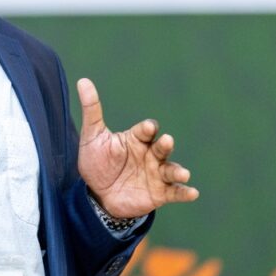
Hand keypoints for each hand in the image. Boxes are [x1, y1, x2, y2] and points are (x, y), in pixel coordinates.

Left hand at [76, 78, 198, 218]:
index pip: (145, 130)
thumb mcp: (92, 136)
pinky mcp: (159, 193)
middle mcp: (150, 154)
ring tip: (184, 173)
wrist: (96, 195)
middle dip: (165, 144)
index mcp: (136, 139)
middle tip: (167, 141)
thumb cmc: (97, 162)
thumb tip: (83, 80)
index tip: (148, 128)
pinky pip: (174, 191)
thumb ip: (92, 110)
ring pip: (170, 169)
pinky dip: (184, 192)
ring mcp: (156, 173)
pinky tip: (192, 192)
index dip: (147, 129)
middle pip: (162, 147)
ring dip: (178, 171)